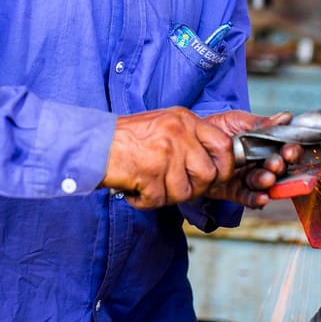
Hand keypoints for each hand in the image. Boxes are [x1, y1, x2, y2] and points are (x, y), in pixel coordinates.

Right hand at [101, 107, 235, 208]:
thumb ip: (190, 139)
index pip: (223, 144)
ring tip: (151, 184)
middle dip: (195, 187)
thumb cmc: (128, 138)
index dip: (225, 166)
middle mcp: (178, 133)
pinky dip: (147, 201)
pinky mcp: (150, 173)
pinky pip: (160, 200)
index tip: (217, 175)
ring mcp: (164, 153)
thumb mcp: (165, 124)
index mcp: (185, 120)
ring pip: (186, 192)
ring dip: (168, 195)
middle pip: (208, 174)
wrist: (94, 144)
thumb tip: (216, 162)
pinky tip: (137, 188)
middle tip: (176, 185)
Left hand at [203, 111, 303, 208]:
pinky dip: (256, 199)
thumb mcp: (238, 120)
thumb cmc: (217, 128)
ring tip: (267, 178)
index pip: (284, 149)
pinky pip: (248, 198)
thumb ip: (260, 123)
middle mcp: (259, 163)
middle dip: (279, 166)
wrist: (190, 140)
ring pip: (264, 184)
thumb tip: (285, 118)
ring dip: (268, 182)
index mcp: (264, 145)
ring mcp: (247, 178)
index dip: (290, 151)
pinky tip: (262, 197)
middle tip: (276, 163)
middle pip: (278, 169)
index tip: (289, 150)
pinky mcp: (234, 192)